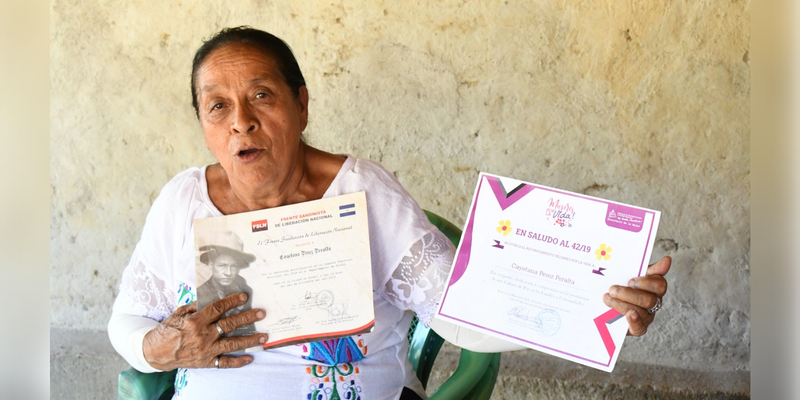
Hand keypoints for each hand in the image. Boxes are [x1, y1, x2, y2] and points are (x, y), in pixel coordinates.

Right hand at [142, 293, 266, 370]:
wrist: (155, 353)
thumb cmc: (167, 330)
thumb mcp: (178, 314)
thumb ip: (194, 306)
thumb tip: (209, 297)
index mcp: (195, 322)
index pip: (217, 309)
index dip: (232, 302)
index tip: (244, 297)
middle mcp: (203, 336)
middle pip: (229, 325)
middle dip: (247, 318)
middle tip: (261, 313)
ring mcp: (206, 350)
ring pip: (232, 344)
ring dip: (250, 340)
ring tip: (264, 336)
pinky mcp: (206, 362)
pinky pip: (225, 363)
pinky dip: (238, 361)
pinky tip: (250, 358)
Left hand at [603, 256, 669, 335]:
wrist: (606, 303)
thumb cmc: (623, 284)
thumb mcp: (632, 272)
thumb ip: (649, 268)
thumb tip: (667, 259)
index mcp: (655, 288)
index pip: (660, 285)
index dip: (645, 283)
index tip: (629, 280)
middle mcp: (654, 302)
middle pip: (649, 300)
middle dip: (628, 294)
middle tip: (612, 289)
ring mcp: (647, 316)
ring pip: (641, 312)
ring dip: (622, 304)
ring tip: (607, 298)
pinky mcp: (638, 328)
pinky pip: (640, 328)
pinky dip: (634, 321)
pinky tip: (627, 315)